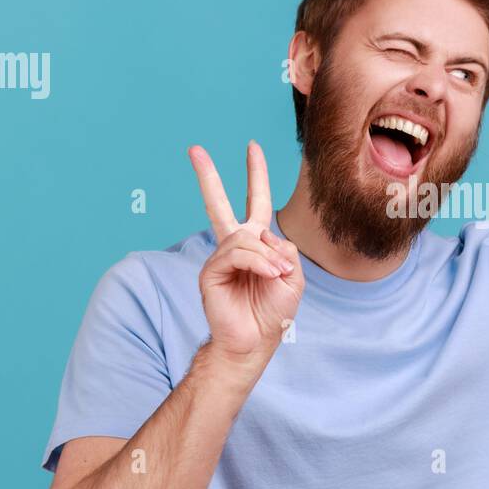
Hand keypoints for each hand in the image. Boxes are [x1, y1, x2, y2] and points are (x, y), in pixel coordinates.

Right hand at [188, 141, 302, 362]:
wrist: (255, 341)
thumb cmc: (274, 312)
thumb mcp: (293, 277)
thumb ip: (285, 251)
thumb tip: (264, 236)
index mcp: (256, 243)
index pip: (256, 202)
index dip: (256, 175)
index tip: (252, 147)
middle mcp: (234, 246)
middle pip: (219, 204)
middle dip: (208, 176)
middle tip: (195, 149)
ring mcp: (220, 258)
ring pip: (244, 238)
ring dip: (266, 257)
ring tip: (275, 276)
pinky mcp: (210, 272)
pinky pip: (236, 254)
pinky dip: (257, 263)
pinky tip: (268, 275)